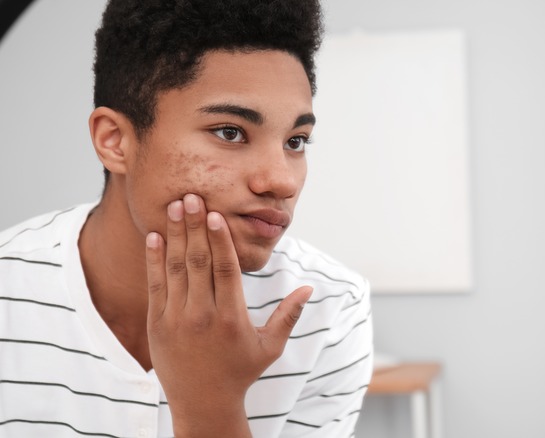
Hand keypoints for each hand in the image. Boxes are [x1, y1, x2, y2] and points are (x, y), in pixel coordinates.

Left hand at [145, 193, 311, 436]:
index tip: (216, 214)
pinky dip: (155, 259)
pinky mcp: (157, 325)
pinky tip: (155, 236)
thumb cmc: (241, 372)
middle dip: (195, 226)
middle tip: (191, 196)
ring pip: (176, 269)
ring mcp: (176, 320)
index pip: (225, 271)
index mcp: (232, 319)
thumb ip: (289, 315)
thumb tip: (309, 288)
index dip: (220, 240)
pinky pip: (155, 286)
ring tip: (175, 206)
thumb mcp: (271, 346)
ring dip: (175, 235)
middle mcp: (202, 316)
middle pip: (198, 262)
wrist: (203, 403)